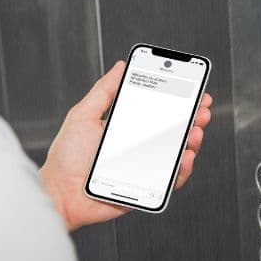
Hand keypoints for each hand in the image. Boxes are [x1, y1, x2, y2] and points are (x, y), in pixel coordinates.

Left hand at [40, 61, 212, 230]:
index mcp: (126, 129)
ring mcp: (144, 169)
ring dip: (191, 142)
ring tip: (194, 132)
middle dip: (192, 119)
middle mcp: (138, 148)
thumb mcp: (83, 116)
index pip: (158, 113)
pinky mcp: (146, 189)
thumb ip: (104, 92)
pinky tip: (184, 157)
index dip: (177, 102)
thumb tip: (120, 67)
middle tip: (201, 110)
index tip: (192, 91)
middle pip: (172, 133)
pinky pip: (170, 181)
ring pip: (176, 155)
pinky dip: (181, 170)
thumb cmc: (66, 158)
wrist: (60, 193)